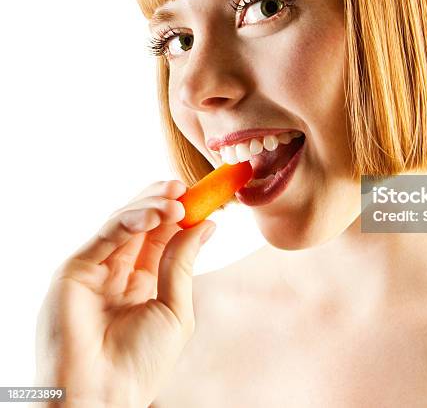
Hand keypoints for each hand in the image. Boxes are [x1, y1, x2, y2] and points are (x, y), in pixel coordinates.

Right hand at [35, 180, 214, 407]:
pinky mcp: (74, 270)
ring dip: (152, 206)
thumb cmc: (141, 363)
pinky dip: (131, 219)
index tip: (205, 194)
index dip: (181, 212)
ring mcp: (95, 267)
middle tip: (187, 187)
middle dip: (164, 200)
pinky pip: (105, 235)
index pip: (162, 234)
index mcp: (142, 278)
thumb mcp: (174, 308)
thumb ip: (183, 264)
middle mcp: (117, 268)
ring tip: (178, 201)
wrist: (104, 399)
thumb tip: (206, 224)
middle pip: (142, 222)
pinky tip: (157, 215)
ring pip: (124, 221)